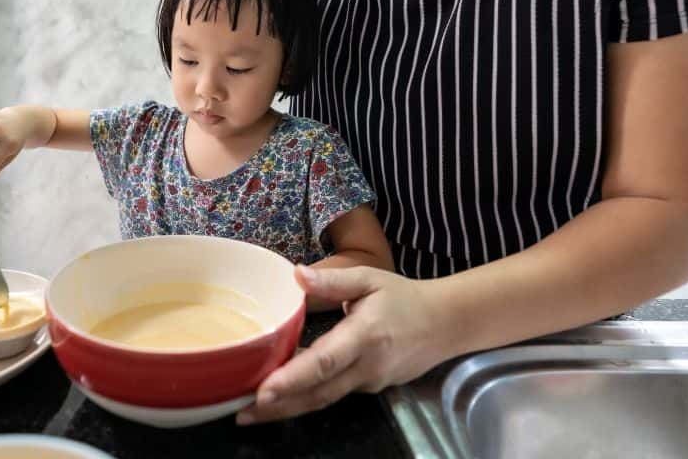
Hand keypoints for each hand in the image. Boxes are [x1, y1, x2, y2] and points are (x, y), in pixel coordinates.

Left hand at [237, 264, 452, 423]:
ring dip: (288, 408)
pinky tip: (282, 396)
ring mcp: (369, 382)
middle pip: (318, 393)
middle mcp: (366, 366)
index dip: (293, 378)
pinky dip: (307, 398)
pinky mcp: (370, 389)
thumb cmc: (404, 298)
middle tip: (243, 412)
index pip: (324, 362)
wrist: (444, 325)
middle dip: (279, 406)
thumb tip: (297, 274)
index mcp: (364, 336)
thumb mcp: (370, 279)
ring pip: (324, 399)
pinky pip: (334, 394)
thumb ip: (333, 279)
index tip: (264, 389)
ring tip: (252, 412)